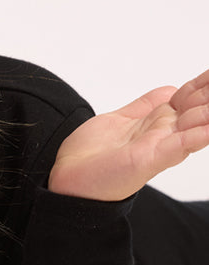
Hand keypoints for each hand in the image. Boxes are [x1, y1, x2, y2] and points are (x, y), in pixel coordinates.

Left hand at [48, 69, 208, 200]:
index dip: (203, 84)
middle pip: (197, 109)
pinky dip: (197, 136)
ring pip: (195, 125)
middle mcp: (163, 134)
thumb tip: (171, 89)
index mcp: (157, 123)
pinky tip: (208, 129)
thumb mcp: (122, 119)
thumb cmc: (93, 155)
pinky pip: (178, 146)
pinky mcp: (148, 160)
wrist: (70, 180)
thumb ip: (146, 106)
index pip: (188, 97)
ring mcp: (158, 147)